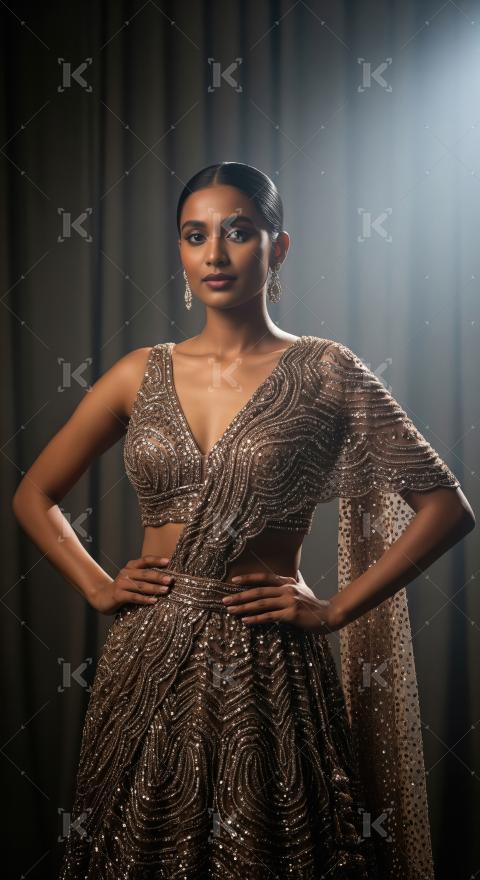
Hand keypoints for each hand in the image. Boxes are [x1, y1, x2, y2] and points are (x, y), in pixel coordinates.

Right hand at [90, 556, 174, 614]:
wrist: (102, 597)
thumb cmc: (123, 588)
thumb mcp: (133, 578)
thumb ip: (145, 576)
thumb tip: (168, 576)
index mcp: (131, 566)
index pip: (145, 560)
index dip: (156, 560)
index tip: (168, 561)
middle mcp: (126, 573)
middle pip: (145, 574)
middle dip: (159, 577)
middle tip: (171, 580)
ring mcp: (121, 584)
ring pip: (141, 586)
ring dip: (154, 588)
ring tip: (166, 590)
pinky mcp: (118, 595)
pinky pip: (134, 597)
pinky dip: (144, 599)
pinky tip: (154, 601)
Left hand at [222, 570, 340, 633]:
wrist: (329, 615)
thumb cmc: (313, 603)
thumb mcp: (303, 588)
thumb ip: (296, 580)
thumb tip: (295, 571)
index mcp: (288, 581)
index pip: (264, 577)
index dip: (248, 578)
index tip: (233, 581)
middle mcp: (287, 588)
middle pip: (258, 591)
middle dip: (240, 595)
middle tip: (225, 600)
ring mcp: (289, 601)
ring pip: (261, 603)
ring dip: (244, 607)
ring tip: (231, 610)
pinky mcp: (291, 614)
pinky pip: (269, 616)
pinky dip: (256, 618)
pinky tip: (246, 620)